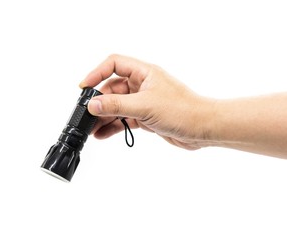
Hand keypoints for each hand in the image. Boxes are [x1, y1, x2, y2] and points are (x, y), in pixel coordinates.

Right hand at [80, 54, 214, 149]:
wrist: (203, 128)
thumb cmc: (183, 110)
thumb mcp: (145, 106)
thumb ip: (116, 105)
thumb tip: (92, 104)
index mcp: (144, 72)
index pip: (114, 64)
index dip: (97, 73)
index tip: (84, 87)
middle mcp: (142, 84)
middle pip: (112, 88)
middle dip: (99, 102)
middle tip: (87, 115)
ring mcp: (143, 101)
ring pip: (117, 106)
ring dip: (104, 117)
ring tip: (91, 129)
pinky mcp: (145, 116)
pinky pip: (124, 118)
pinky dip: (114, 126)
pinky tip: (103, 134)